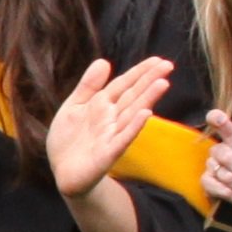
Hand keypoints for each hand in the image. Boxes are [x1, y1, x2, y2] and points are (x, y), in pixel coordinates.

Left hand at [41, 56, 173, 199]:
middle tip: (168, 65)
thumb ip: (88, 85)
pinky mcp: (107, 154)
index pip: (124, 84)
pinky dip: (134, 127)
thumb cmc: (69, 139)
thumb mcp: (74, 106)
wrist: (62, 171)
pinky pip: (122, 139)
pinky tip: (146, 114)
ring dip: (147, 99)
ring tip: (162, 83)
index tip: (159, 60)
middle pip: (133, 96)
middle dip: (149, 81)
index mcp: (102, 105)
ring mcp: (111, 135)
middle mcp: (111, 118)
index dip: (140, 72)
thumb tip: (104, 61)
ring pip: (132, 114)